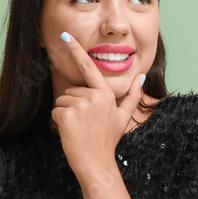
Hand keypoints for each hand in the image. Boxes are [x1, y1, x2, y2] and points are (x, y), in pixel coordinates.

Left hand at [51, 32, 144, 179]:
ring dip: (66, 114)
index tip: (65, 35)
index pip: (88, 67)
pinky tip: (71, 132)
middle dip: (74, 106)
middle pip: (71, 91)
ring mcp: (80, 105)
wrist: (97, 163)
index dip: (76, 50)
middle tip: (85, 124)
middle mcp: (93, 96)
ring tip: (80, 128)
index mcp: (106, 93)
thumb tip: (141, 77)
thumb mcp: (123, 117)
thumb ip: (132, 95)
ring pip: (62, 101)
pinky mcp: (66, 115)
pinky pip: (55, 112)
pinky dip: (59, 123)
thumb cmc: (108, 140)